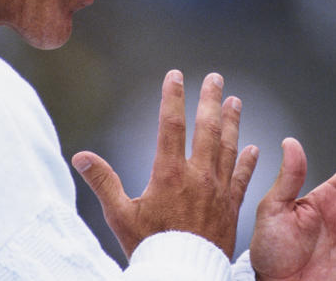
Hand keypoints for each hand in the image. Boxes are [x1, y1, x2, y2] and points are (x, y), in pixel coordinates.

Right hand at [71, 70, 258, 258]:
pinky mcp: (231, 206)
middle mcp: (198, 175)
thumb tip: (80, 156)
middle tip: (215, 77)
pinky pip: (242, 177)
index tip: (175, 76)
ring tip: (235, 101)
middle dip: (210, 99)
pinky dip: (248, 161)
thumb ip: (103, 182)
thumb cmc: (150, 247)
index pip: (172, 125)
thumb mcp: (120, 215)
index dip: (173, 97)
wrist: (184, 274)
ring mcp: (218, 190)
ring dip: (232, 121)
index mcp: (169, 173)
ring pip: (228, 147)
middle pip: (207, 128)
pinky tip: (254, 148)